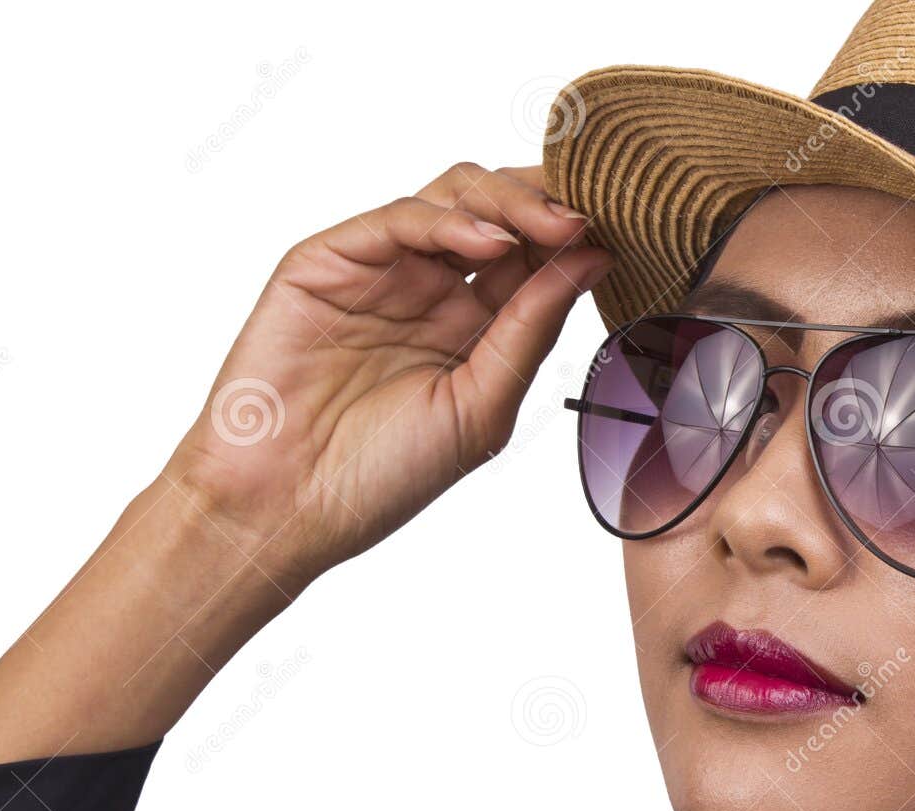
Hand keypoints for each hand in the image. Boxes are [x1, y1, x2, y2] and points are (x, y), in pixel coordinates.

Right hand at [164, 163, 609, 588]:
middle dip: (551, 205)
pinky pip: (396, 218)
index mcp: (473, 327)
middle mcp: (430, 289)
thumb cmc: (381, 476)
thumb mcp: (482, 405)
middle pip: (500, 212)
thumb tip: (594, 258)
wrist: (286, 509)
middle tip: (596, 215)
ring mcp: (380, 271)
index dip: (577, 238)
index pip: (535, 258)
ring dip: (511, 202)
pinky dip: (446, 219)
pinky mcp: (327, 261)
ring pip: (453, 197)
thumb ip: (531, 328)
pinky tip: (488, 241)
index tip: (627, 232)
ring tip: (553, 225)